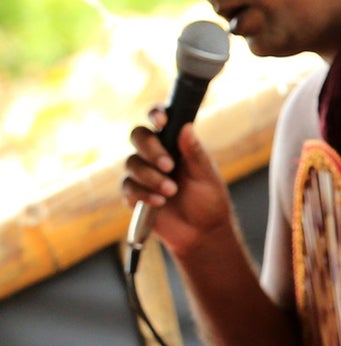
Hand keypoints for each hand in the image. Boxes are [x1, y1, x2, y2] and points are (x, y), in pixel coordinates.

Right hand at [121, 110, 234, 257]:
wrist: (201, 231)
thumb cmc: (208, 199)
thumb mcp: (206, 175)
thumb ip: (194, 152)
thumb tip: (186, 126)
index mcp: (176, 143)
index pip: (160, 120)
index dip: (156, 114)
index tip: (162, 121)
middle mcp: (156, 154)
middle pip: (138, 136)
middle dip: (151, 149)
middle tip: (169, 165)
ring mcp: (143, 173)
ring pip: (131, 163)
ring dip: (151, 176)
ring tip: (171, 190)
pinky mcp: (134, 194)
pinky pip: (128, 187)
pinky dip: (143, 193)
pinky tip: (160, 201)